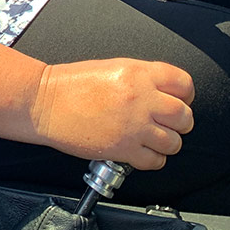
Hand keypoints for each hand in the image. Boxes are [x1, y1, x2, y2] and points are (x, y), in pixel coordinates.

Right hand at [30, 57, 193, 169]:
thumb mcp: (112, 68)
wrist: (44, 102)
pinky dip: (152, 159)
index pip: (184, 83)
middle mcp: (141, 98)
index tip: (178, 100)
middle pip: (184, 116)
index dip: (185, 94)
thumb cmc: (71, 84)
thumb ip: (142, 78)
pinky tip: (140, 151)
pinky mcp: (123, 149)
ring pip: (174, 142)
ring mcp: (134, 125)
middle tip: (167, 123)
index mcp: (138, 73)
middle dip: (180, 122)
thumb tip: (163, 93)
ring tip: (151, 138)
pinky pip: (156, 161)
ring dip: (166, 142)